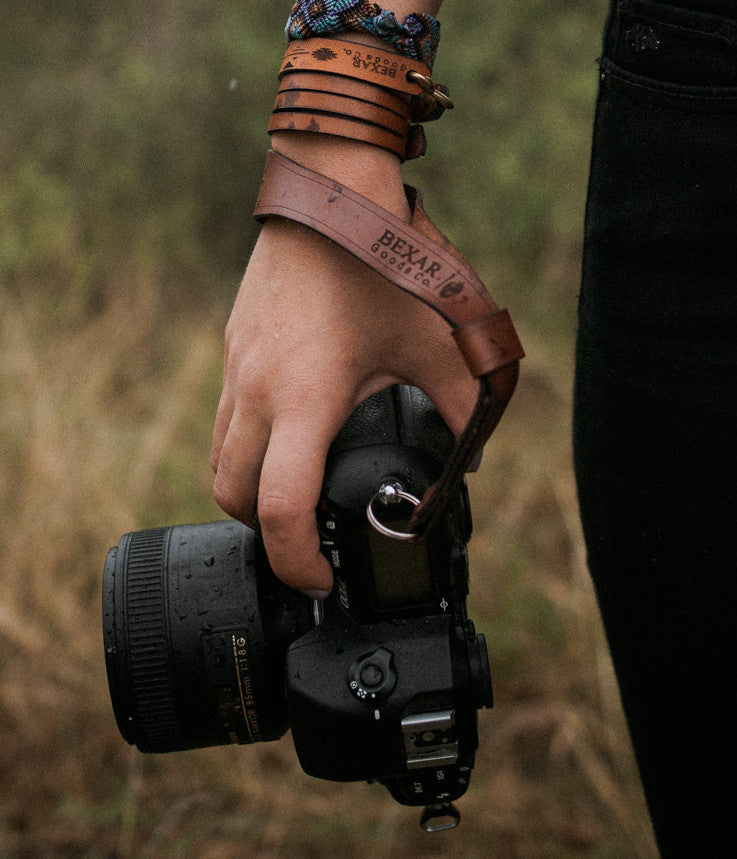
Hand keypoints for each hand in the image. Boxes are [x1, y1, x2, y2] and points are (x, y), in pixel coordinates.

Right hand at [210, 138, 476, 595]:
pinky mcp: (234, 351)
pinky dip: (246, 454)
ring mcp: (236, 370)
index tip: (323, 577)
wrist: (328, 191)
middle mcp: (256, 391)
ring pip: (219, 462)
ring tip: (296, 499)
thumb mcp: (437, 338)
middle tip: (310, 542)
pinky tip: (286, 442)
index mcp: (304, 399)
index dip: (297, 561)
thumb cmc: (382, 262)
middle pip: (233, 499)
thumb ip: (466, 402)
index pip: (280, 509)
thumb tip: (474, 455)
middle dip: (267, 536)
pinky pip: (224, 423)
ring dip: (250, 495)